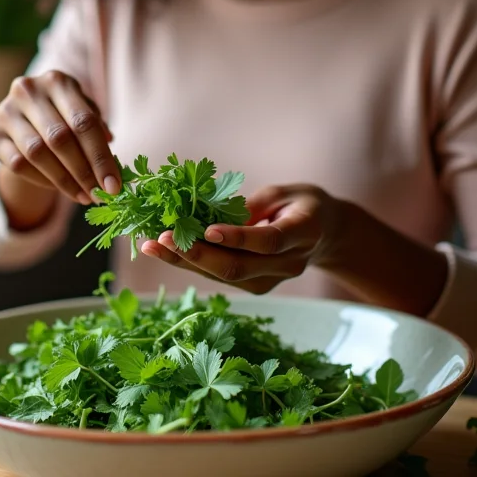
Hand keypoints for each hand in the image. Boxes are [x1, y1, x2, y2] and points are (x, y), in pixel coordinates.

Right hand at [0, 70, 120, 204]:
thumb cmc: (65, 114)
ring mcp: (6, 111)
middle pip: (60, 138)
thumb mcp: (84, 114)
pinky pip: (18, 164)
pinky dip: (43, 180)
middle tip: (99, 195)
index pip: (84, 122)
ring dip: (64, 180)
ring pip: (36, 153)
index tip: (114, 185)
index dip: (101, 156)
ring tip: (83, 196)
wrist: (27, 117)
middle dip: (83, 172)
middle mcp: (28, 91)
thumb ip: (98, 133)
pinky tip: (61, 188)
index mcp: (58, 81)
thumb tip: (110, 169)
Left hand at [141, 185, 345, 293]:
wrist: (326, 234)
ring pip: (225, 278)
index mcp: (303, 235)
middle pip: (239, 268)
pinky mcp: (256, 285)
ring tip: (150, 246)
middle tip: (160, 239)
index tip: (206, 229)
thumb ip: (256, 204)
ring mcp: (271, 280)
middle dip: (196, 255)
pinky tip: (163, 251)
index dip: (237, 238)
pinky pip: (220, 276)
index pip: (268, 242)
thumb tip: (215, 211)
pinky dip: (191, 264)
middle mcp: (288, 264)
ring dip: (185, 263)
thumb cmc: (302, 205)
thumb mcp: (286, 192)